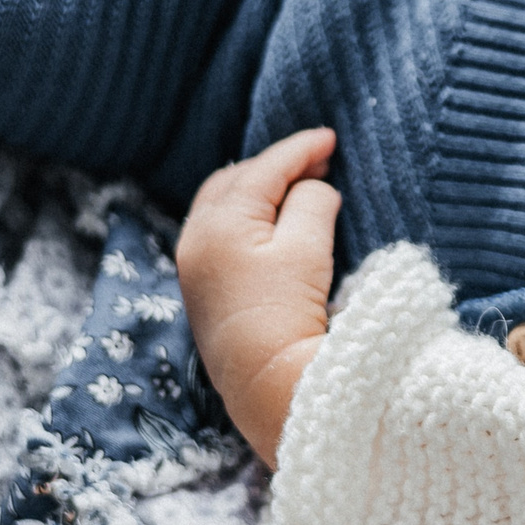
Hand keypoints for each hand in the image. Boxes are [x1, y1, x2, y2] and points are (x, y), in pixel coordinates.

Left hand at [176, 127, 341, 468]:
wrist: (268, 386)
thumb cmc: (290, 313)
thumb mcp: (308, 247)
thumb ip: (311, 202)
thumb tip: (312, 188)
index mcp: (218, 222)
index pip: (262, 170)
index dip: (299, 150)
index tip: (330, 138)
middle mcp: (194, 240)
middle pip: (234, 183)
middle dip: (275, 167)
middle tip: (317, 160)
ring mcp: (193, 268)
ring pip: (222, 208)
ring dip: (258, 191)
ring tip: (296, 185)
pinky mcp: (202, 293)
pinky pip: (220, 234)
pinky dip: (246, 217)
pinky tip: (271, 221)